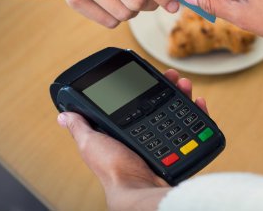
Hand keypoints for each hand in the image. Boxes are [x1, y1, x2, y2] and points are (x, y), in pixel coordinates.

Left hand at [57, 69, 207, 210]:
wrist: (138, 188)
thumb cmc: (113, 170)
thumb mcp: (90, 143)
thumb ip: (80, 127)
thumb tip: (64, 115)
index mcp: (127, 131)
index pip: (139, 101)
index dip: (146, 86)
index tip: (152, 74)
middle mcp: (147, 134)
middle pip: (162, 103)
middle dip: (169, 86)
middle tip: (173, 77)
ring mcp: (166, 141)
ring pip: (179, 111)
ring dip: (183, 94)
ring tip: (185, 85)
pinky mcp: (182, 149)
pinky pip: (194, 128)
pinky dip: (198, 114)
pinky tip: (197, 103)